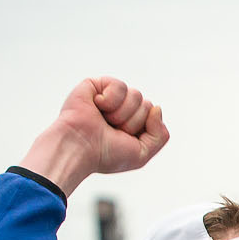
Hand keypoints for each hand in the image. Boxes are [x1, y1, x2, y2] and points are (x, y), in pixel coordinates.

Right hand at [21, 79, 170, 194]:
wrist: (78, 148)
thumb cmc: (105, 154)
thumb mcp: (142, 153)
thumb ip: (160, 134)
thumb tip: (157, 108)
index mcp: (131, 122)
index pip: (153, 114)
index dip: (142, 128)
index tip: (123, 138)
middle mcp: (121, 108)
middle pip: (147, 105)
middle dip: (132, 122)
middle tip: (111, 129)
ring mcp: (108, 96)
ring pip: (136, 95)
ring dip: (121, 113)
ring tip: (104, 120)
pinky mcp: (95, 85)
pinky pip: (120, 86)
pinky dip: (110, 100)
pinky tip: (97, 106)